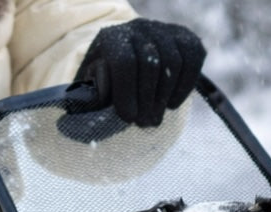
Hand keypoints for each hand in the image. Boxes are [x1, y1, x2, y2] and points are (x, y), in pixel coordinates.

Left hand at [75, 19, 205, 127]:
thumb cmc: (104, 87)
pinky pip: (194, 56)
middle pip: (151, 63)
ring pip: (174, 61)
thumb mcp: (88, 93)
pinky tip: (171, 103)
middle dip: (148, 100)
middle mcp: (138, 27)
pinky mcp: (184, 38)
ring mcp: (163, 30)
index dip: (128, 95)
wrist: (125, 69)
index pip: (125, 62)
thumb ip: (85, 103)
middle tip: (143, 124)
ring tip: (155, 117)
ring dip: (165, 96)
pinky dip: (186, 84)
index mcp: (111, 38)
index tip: (128, 119)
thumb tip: (77, 118)